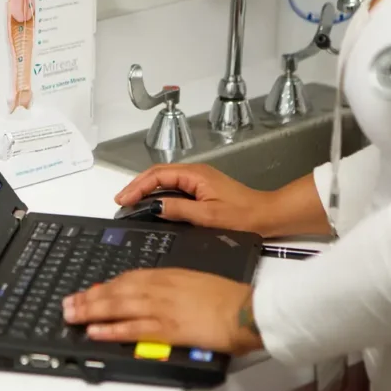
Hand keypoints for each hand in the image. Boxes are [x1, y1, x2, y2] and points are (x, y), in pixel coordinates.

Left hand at [62, 269, 262, 355]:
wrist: (246, 308)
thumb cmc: (227, 297)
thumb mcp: (194, 281)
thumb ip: (172, 285)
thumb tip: (155, 292)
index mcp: (167, 275)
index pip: (127, 278)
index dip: (105, 286)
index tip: (89, 291)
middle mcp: (159, 288)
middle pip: (116, 290)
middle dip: (89, 297)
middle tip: (68, 303)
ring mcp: (161, 308)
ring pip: (118, 306)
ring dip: (91, 311)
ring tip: (71, 315)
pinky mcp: (167, 328)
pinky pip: (133, 328)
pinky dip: (111, 329)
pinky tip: (95, 331)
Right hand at [115, 165, 331, 237]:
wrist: (269, 216)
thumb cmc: (245, 215)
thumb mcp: (208, 216)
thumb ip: (179, 209)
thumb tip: (154, 206)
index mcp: (195, 175)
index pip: (158, 175)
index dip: (138, 187)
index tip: (124, 200)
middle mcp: (195, 173)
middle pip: (158, 174)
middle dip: (137, 186)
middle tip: (120, 201)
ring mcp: (198, 181)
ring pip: (164, 180)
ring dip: (146, 190)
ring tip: (130, 202)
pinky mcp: (202, 190)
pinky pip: (173, 188)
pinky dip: (158, 194)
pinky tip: (151, 205)